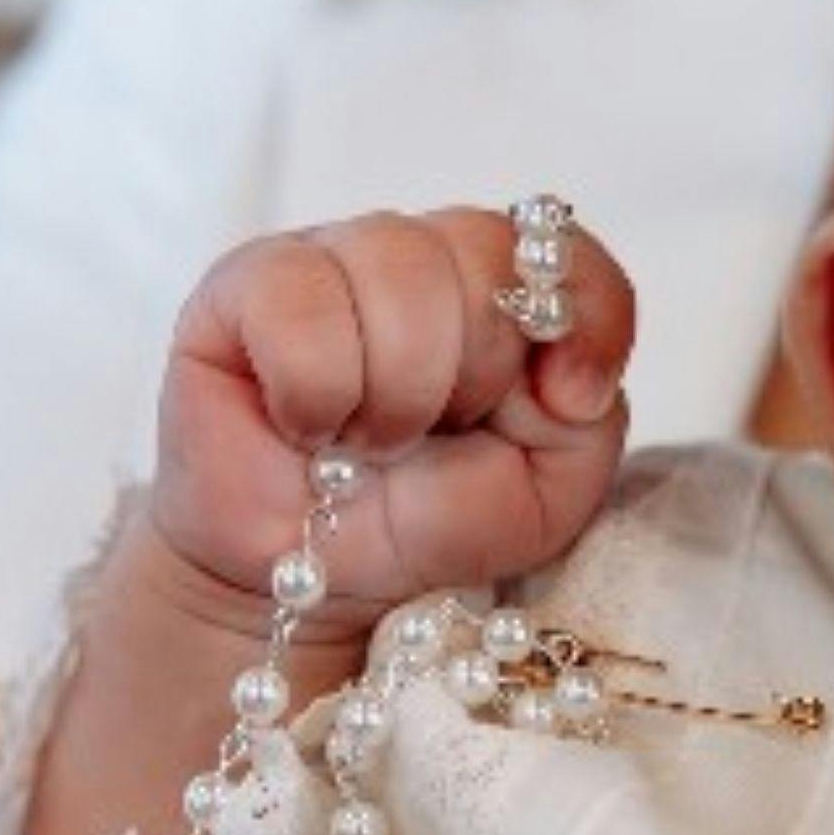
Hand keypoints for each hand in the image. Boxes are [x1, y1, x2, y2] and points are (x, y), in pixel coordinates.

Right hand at [154, 207, 634, 631]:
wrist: (307, 585)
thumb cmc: (415, 527)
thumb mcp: (542, 496)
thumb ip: (590, 423)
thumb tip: (565, 369)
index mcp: (493, 291)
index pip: (558, 249)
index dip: (583, 315)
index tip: (571, 401)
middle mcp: (415, 257)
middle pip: (482, 254)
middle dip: (470, 376)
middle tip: (426, 438)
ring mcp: (328, 259)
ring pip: (398, 268)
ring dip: (394, 393)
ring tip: (365, 442)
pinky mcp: (243, 285)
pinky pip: (302, 305)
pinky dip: (315, 390)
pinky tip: (307, 426)